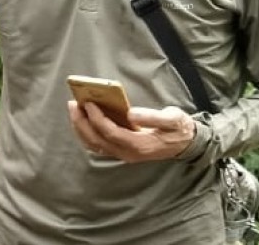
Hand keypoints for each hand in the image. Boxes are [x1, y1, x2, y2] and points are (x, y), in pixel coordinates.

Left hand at [68, 101, 195, 161]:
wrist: (185, 143)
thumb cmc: (178, 128)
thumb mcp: (173, 119)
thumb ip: (153, 117)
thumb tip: (131, 114)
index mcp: (140, 145)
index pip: (111, 133)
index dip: (97, 119)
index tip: (88, 104)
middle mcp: (128, 153)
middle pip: (97, 140)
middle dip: (82, 122)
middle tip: (73, 103)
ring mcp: (123, 154)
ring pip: (94, 145)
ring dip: (81, 127)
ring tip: (74, 109)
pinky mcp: (121, 151)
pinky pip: (98, 145)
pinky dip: (86, 133)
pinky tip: (82, 119)